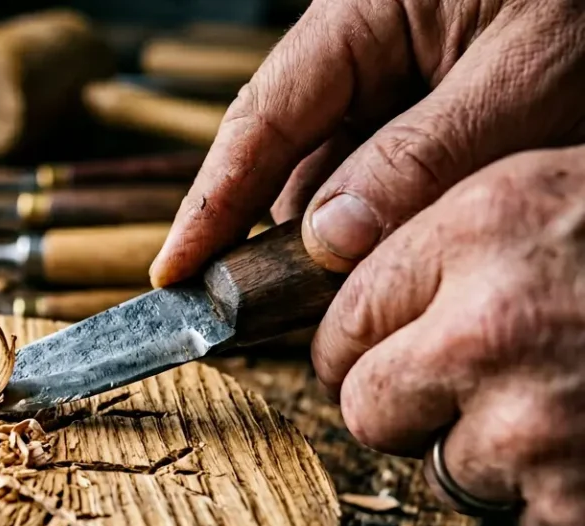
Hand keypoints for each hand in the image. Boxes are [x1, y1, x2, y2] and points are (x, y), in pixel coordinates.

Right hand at [149, 0, 584, 284]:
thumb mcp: (529, 75)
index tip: (173, 276)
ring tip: (367, 292)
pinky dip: (396, 221)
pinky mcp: (441, 102)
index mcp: (364, 13)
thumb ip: (424, 157)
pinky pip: (393, 172)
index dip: (210, 204)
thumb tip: (328, 238)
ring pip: (345, 175)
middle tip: (291, 318)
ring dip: (355, 238)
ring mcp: (403, 75)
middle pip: (295, 157)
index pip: (261, 119)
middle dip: (292, 239)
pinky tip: (413, 253)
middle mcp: (369, 45)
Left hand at [311, 145, 584, 525]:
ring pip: (444, 467)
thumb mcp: (567, 190)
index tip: (380, 349)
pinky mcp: (574, 504)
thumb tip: (365, 285)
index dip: (359, 340)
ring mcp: (531, 425)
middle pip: (366, 404)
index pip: (342, 313)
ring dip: (493, 454)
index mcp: (481, 228)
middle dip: (405, 405)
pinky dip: (559, 503)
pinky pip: (524, 521)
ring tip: (572, 407)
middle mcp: (488, 326)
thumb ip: (462, 236)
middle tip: (470, 388)